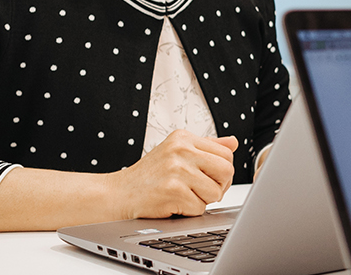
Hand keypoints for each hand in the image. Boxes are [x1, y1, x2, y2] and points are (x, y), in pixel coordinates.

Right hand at [112, 131, 237, 217]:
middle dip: (217, 187)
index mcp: (183, 138)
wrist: (117, 194)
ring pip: (215, 192)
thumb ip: (206, 147)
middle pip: (226, 171)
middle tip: (199, 191)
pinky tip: (172, 204)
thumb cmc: (148, 176)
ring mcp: (176, 169)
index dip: (221, 173)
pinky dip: (188, 212)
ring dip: (202, 201)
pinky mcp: (173, 190)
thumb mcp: (175, 153)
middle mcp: (180, 149)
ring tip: (182, 196)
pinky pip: (200, 208)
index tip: (208, 179)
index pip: (226, 154)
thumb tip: (233, 142)